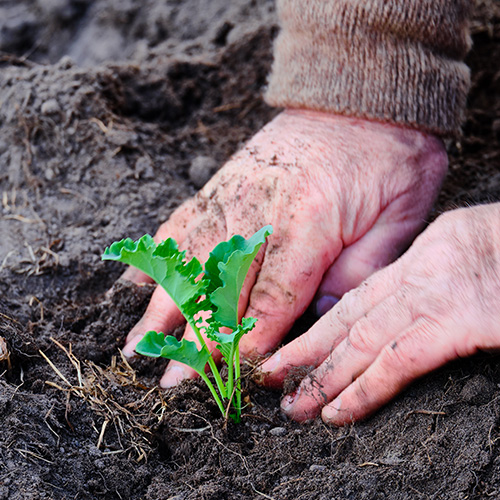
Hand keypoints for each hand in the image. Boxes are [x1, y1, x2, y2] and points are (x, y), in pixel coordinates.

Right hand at [121, 109, 447, 387]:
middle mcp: (259, 212)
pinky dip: (156, 255)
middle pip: (221, 288)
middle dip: (196, 340)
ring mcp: (233, 195)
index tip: (229, 377)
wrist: (358, 98)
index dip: (249, 342)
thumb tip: (321, 317)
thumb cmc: (388, 157)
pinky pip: (181, 222)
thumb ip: (360, 271)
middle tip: (171, 380)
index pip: (272, 300)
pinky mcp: (221, 183)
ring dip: (163, 307)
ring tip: (137, 342)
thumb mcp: (400, 216)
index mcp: (309, 224)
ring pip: (189, 261)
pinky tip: (135, 281)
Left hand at [258, 204, 499, 424]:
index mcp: (418, 258)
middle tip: (269, 376)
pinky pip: (398, 360)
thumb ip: (430, 278)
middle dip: (304, 350)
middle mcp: (415, 275)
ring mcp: (433, 297)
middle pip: (345, 318)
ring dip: (322, 376)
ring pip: (359, 341)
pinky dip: (364, 388)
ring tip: (292, 403)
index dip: (319, 325)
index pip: (356, 296)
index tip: (292, 347)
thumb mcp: (467, 250)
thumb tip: (407, 307)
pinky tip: (339, 411)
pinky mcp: (458, 321)